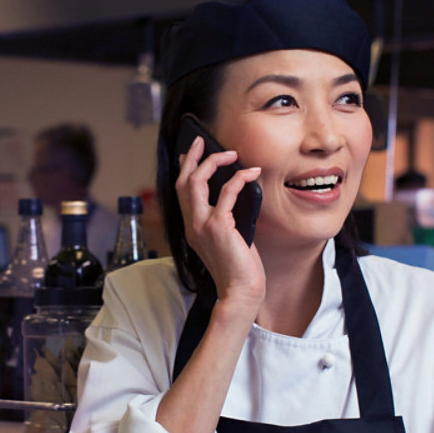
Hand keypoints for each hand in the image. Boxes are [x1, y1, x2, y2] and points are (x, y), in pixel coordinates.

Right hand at [175, 135, 264, 311]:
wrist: (240, 291)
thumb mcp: (226, 240)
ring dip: (213, 161)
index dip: (185, 169)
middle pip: (183, 181)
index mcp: (192, 228)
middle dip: (193, 157)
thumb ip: (223, 219)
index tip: (191, 154)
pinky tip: (252, 174)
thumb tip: (233, 195)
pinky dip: (240, 178)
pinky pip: (226, 191)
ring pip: (196, 181)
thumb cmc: (238, 269)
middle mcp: (192, 224)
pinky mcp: (218, 226)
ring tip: (231, 153)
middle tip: (202, 141)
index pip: (181, 192)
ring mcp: (202, 225)